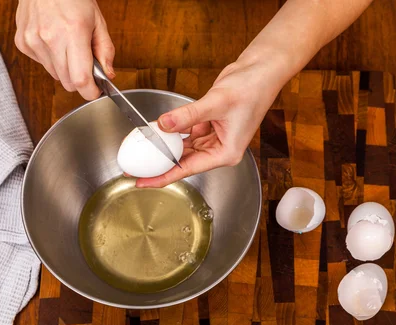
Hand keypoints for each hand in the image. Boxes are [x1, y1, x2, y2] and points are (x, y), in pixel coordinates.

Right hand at [14, 0, 114, 99]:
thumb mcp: (98, 21)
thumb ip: (106, 50)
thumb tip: (108, 74)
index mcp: (73, 33)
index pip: (80, 80)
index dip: (91, 92)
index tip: (96, 91)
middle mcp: (50, 39)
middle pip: (68, 83)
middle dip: (80, 79)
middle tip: (85, 64)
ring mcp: (33, 41)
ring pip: (55, 75)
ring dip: (65, 69)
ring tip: (68, 46)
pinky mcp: (23, 43)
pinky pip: (42, 64)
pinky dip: (50, 59)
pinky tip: (53, 41)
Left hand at [134, 58, 284, 187]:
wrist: (260, 70)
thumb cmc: (251, 89)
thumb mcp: (216, 103)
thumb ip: (187, 116)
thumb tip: (163, 125)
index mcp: (226, 153)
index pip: (188, 169)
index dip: (164, 177)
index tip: (144, 182)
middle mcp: (219, 148)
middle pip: (184, 161)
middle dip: (160, 163)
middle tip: (135, 169)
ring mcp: (214, 137)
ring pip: (183, 146)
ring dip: (164, 146)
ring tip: (141, 150)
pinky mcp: (209, 124)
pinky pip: (185, 131)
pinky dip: (171, 129)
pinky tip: (156, 130)